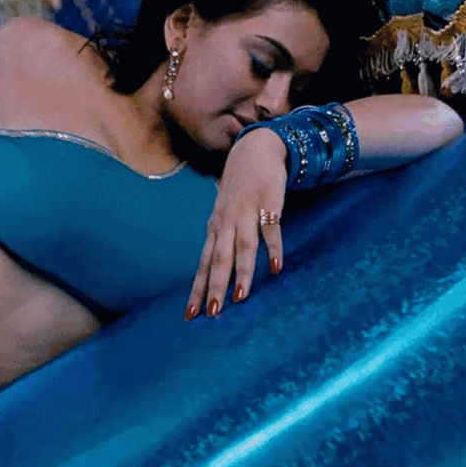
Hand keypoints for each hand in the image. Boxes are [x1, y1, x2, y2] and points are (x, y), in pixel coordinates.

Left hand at [185, 129, 286, 319]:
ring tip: (240, 297)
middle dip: (215, 286)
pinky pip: (271, 229)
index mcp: (215, 229)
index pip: (203, 264)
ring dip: (241, 272)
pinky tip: (275, 267)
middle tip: (211, 313)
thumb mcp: (224, 217)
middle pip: (219, 259)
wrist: (253, 152)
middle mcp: (226, 223)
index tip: (190, 315)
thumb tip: (215, 275)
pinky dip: (273, 248)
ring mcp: (246, 213)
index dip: (197, 289)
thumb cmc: (237, 192)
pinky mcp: (268, 204)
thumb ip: (222, 243)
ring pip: (242, 247)